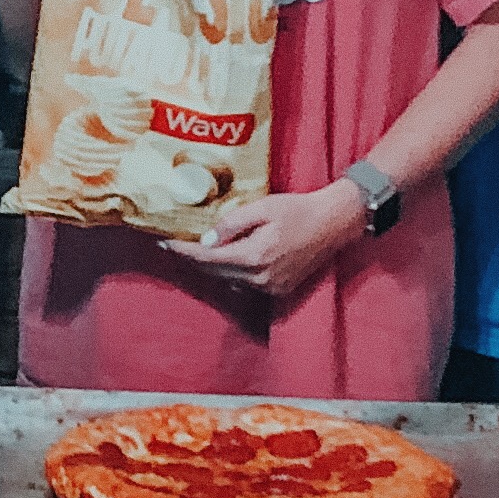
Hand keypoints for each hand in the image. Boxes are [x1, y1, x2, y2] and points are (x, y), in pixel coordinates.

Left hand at [185, 182, 367, 300]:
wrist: (333, 224)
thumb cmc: (298, 209)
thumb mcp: (263, 207)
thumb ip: (232, 224)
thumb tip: (206, 239)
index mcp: (254, 256)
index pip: (208, 258)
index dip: (183, 251)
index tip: (165, 243)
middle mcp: (260, 278)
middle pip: (215, 272)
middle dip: (193, 258)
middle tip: (175, 244)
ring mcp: (270, 287)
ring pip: (229, 279)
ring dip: (213, 265)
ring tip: (199, 248)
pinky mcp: (278, 290)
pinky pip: (245, 283)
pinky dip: (233, 271)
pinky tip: (228, 256)